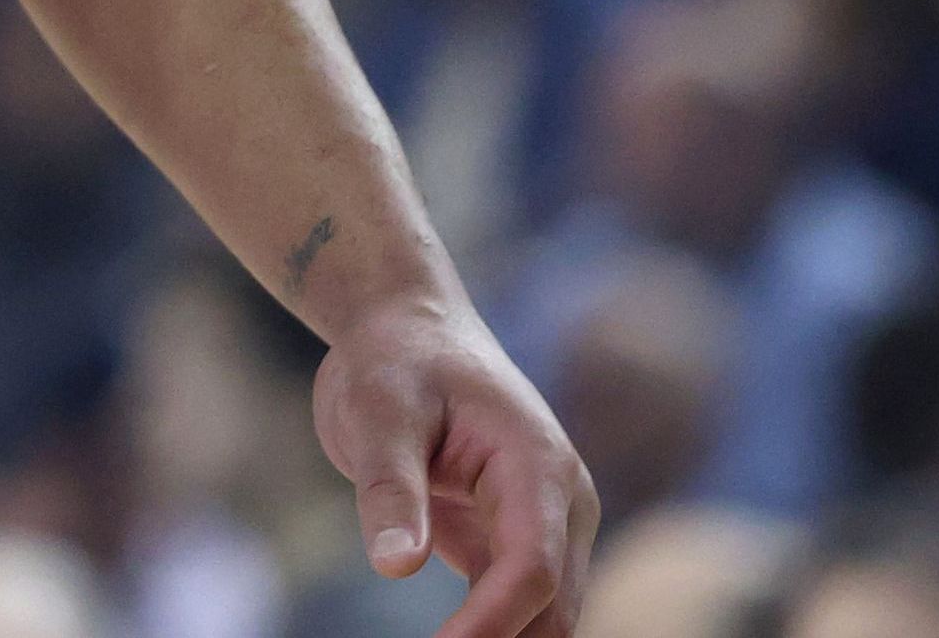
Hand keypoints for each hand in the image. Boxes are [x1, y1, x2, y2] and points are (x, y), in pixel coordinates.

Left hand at [313, 297, 595, 637]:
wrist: (408, 331)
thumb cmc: (394, 362)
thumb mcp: (378, 411)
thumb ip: (390, 489)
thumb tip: (396, 567)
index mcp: (538, 467)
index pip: (532, 567)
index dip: (491, 622)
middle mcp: (560, 504)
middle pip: (552, 608)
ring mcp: (544, 527)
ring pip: (543, 618)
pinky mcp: (511, 541)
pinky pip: (515, 606)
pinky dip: (487, 635)